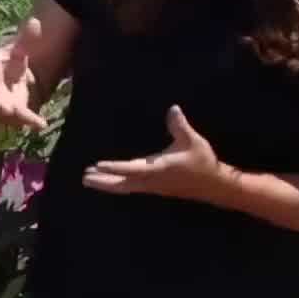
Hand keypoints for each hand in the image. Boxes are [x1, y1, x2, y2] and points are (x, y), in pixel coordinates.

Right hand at [0, 17, 47, 131]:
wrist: (14, 87)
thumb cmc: (10, 67)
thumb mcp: (19, 52)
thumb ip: (26, 39)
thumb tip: (35, 22)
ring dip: (3, 108)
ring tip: (10, 108)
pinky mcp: (12, 115)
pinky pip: (19, 119)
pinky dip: (29, 121)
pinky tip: (41, 123)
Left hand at [82, 106, 228, 202]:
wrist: (214, 185)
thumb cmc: (202, 162)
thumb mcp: (192, 141)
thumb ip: (179, 126)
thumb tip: (172, 109)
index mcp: (158, 169)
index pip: (131, 168)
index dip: (114, 167)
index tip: (98, 165)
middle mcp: (151, 180)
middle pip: (122, 183)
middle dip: (103, 181)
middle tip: (84, 177)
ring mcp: (152, 186)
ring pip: (124, 187)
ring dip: (107, 184)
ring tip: (88, 179)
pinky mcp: (154, 188)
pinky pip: (130, 188)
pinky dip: (117, 185)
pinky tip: (108, 182)